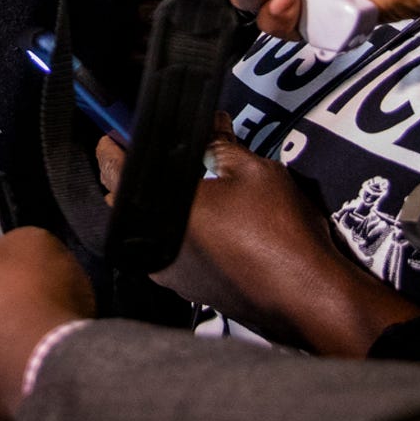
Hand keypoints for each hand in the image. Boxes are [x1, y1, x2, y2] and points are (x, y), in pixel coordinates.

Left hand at [95, 135, 412, 355]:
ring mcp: (169, 274)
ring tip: (186, 184)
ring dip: (158, 206)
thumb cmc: (279, 231)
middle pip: (125, 202)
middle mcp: (154, 247)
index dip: (112, 144)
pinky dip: (177, 230)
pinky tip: (205, 219)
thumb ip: (221, 145)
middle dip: (133, 176)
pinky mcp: (190, 291)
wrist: (307, 296)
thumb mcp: (253, 172)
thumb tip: (210, 124)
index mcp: (160, 213)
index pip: (114, 169)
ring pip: (148, 228)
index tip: (115, 131)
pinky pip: (169, 250)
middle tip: (157, 153)